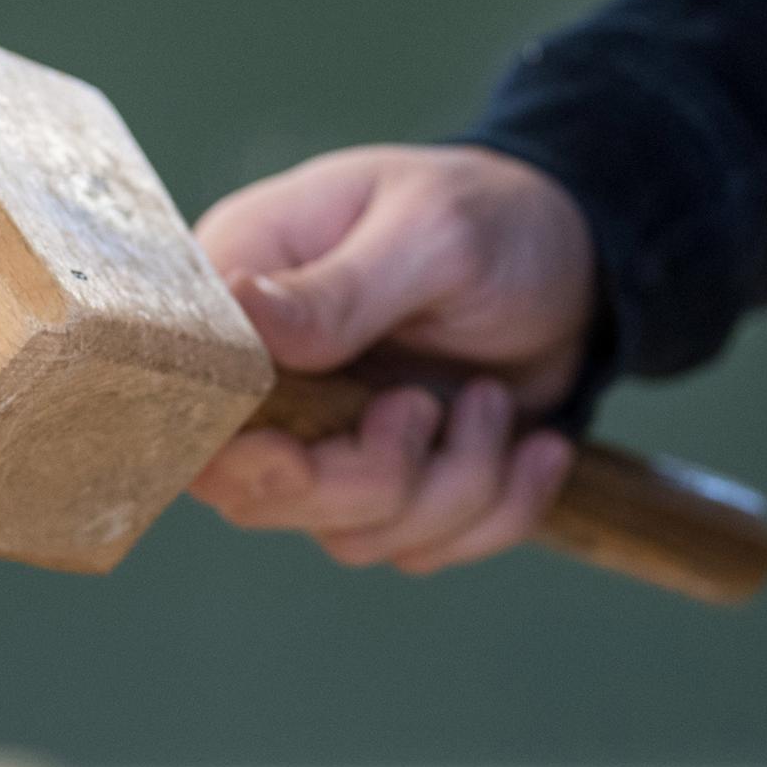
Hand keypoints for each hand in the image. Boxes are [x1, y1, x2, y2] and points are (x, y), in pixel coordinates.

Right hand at [189, 144, 589, 572]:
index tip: (299, 452)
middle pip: (258, 495)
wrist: (580, 259)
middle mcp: (265, 382)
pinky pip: (420, 548)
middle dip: (369, 479)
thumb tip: (238, 310)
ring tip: (494, 400)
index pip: (186, 404)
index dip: (234, 451)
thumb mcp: (429, 233)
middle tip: (425, 405)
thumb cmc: (491, 218)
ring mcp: (327, 441)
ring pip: (351, 534)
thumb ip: (338, 290)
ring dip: (452, 486)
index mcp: (238, 298)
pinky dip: (496, 510)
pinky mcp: (391, 484)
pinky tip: (537, 447)